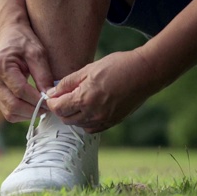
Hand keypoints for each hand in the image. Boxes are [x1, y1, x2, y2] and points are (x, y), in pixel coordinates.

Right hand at [0, 23, 53, 121]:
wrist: (10, 35)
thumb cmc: (24, 41)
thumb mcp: (38, 53)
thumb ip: (43, 75)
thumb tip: (49, 97)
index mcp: (2, 66)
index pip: (20, 91)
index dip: (37, 100)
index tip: (51, 101)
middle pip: (12, 106)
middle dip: (32, 110)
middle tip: (48, 108)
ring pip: (9, 112)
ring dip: (27, 114)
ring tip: (41, 108)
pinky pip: (8, 111)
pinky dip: (21, 113)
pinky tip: (32, 106)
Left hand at [47, 50, 162, 132]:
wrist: (145, 73)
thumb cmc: (117, 66)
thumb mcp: (88, 69)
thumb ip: (67, 83)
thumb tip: (51, 92)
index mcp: (85, 99)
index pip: (58, 108)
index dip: (51, 102)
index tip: (52, 95)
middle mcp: (93, 114)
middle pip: (66, 119)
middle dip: (61, 109)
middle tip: (64, 96)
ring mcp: (103, 120)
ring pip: (78, 125)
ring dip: (73, 115)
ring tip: (78, 100)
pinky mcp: (112, 123)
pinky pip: (91, 128)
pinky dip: (85, 121)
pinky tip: (89, 108)